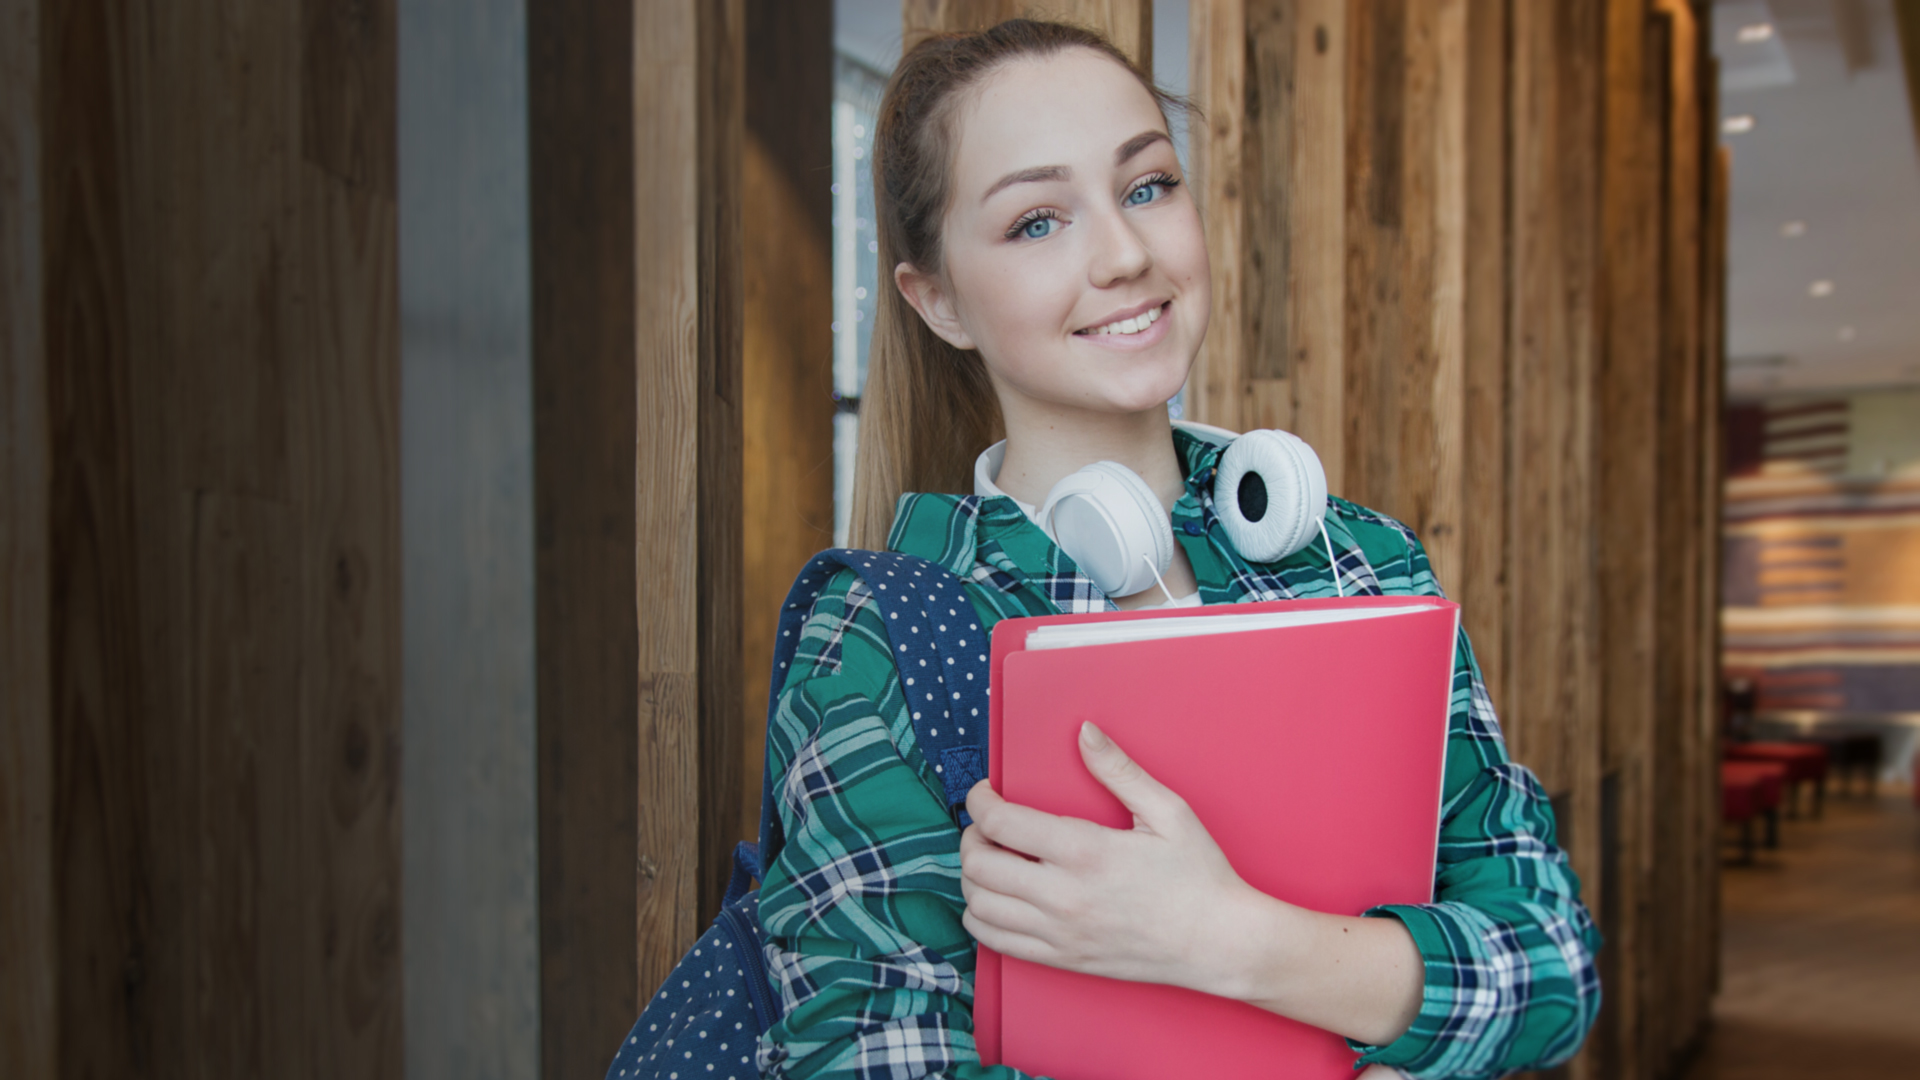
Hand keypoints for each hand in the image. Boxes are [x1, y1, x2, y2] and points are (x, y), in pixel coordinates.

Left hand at [958, 721, 1265, 992]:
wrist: (1219, 943)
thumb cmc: (1199, 876)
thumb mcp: (1168, 812)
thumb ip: (1119, 770)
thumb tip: (1084, 732)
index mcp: (1086, 851)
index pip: (999, 823)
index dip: (979, 801)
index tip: (984, 793)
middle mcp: (1063, 895)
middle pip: (979, 864)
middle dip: (971, 836)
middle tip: (986, 825)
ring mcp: (1060, 932)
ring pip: (979, 904)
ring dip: (973, 877)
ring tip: (993, 859)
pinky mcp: (1062, 959)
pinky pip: (995, 941)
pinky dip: (981, 917)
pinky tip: (998, 899)